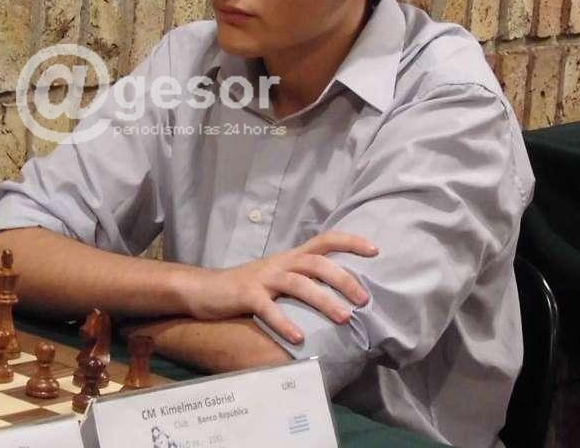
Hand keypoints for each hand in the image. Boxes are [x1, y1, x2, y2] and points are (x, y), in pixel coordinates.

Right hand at [180, 231, 377, 343]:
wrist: (203, 289)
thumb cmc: (246, 288)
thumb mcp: (277, 280)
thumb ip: (303, 284)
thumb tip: (338, 300)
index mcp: (290, 257)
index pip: (324, 241)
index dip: (350, 242)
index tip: (375, 250)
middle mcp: (280, 263)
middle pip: (316, 262)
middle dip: (344, 279)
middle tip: (364, 300)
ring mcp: (262, 277)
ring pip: (298, 283)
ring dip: (323, 300)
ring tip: (344, 319)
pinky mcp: (246, 294)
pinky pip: (267, 307)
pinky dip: (285, 322)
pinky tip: (299, 338)